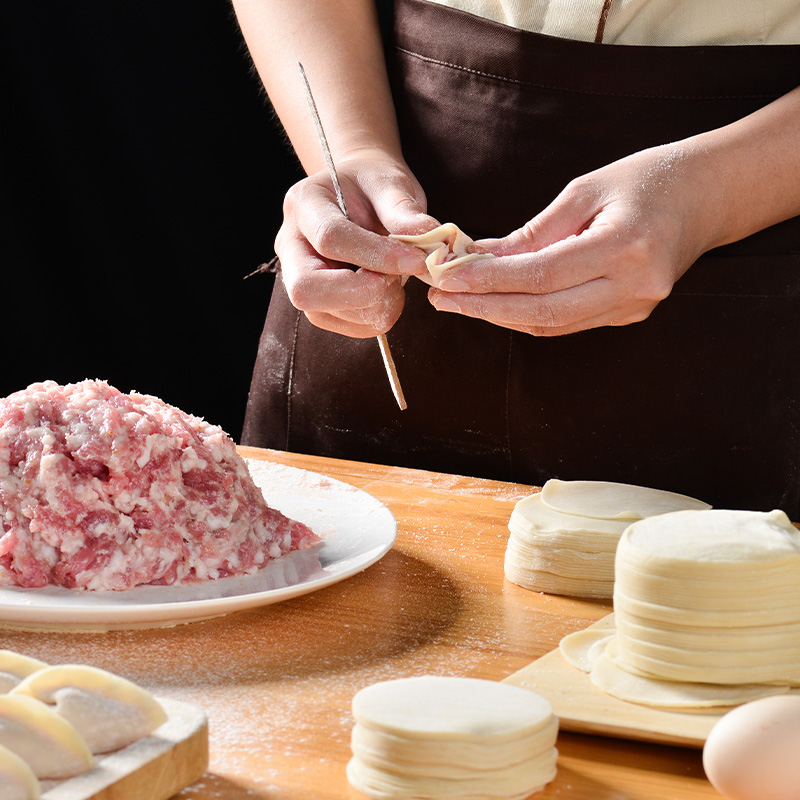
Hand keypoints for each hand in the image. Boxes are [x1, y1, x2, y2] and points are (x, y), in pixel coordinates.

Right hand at [275, 152, 435, 337]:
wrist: (360, 197)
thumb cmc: (373, 186)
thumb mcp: (390, 183)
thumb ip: (404, 210)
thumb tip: (430, 236)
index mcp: (303, 204)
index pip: (330, 238)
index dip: (376, 256)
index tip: (417, 260)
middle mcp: (290, 246)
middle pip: (305, 290)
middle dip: (360, 293)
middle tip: (396, 279)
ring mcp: (298, 279)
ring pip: (326, 315)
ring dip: (375, 306)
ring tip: (396, 278)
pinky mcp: (318, 305)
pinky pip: (346, 327)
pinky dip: (378, 317)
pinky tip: (390, 291)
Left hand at [427, 142, 727, 335]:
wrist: (708, 196)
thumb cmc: (648, 179)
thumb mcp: (586, 190)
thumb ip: (533, 232)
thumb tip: (477, 258)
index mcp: (627, 248)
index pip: (540, 276)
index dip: (487, 281)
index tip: (444, 278)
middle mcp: (634, 288)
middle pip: (542, 312)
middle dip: (483, 307)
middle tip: (440, 298)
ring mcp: (634, 308)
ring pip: (551, 325)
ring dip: (499, 315)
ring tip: (458, 301)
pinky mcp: (629, 315)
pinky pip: (567, 323)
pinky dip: (527, 315)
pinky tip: (495, 303)